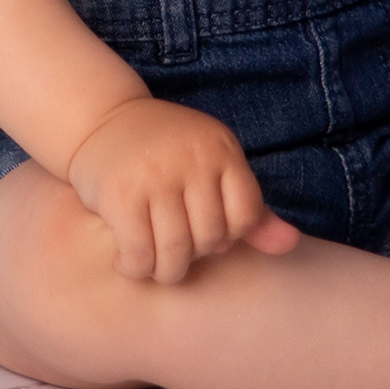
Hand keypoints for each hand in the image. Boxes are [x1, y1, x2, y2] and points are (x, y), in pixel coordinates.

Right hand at [63, 97, 301, 283]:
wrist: (99, 118)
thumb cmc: (163, 151)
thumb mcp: (210, 166)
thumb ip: (250, 209)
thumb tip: (291, 245)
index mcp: (220, 147)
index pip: (246, 215)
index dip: (228, 233)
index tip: (203, 228)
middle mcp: (191, 157)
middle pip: (211, 238)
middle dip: (194, 253)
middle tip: (174, 246)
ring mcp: (155, 175)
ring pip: (176, 252)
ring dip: (165, 270)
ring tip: (154, 263)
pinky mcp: (119, 193)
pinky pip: (140, 254)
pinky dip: (135, 268)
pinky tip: (126, 260)